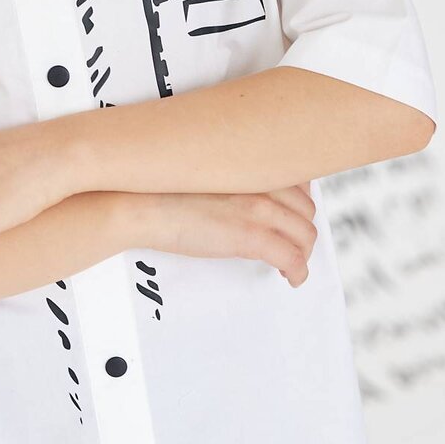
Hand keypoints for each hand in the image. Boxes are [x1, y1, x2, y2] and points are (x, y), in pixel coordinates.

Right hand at [126, 182, 316, 286]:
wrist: (139, 205)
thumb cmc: (161, 190)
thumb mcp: (206, 173)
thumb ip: (233, 180)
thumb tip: (245, 201)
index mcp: (252, 165)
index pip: (299, 183)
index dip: (300, 204)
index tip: (293, 216)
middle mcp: (262, 182)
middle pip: (305, 210)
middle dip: (302, 230)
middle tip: (291, 243)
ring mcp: (260, 209)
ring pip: (304, 235)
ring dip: (302, 252)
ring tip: (292, 263)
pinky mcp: (251, 236)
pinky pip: (292, 258)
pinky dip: (298, 271)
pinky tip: (291, 278)